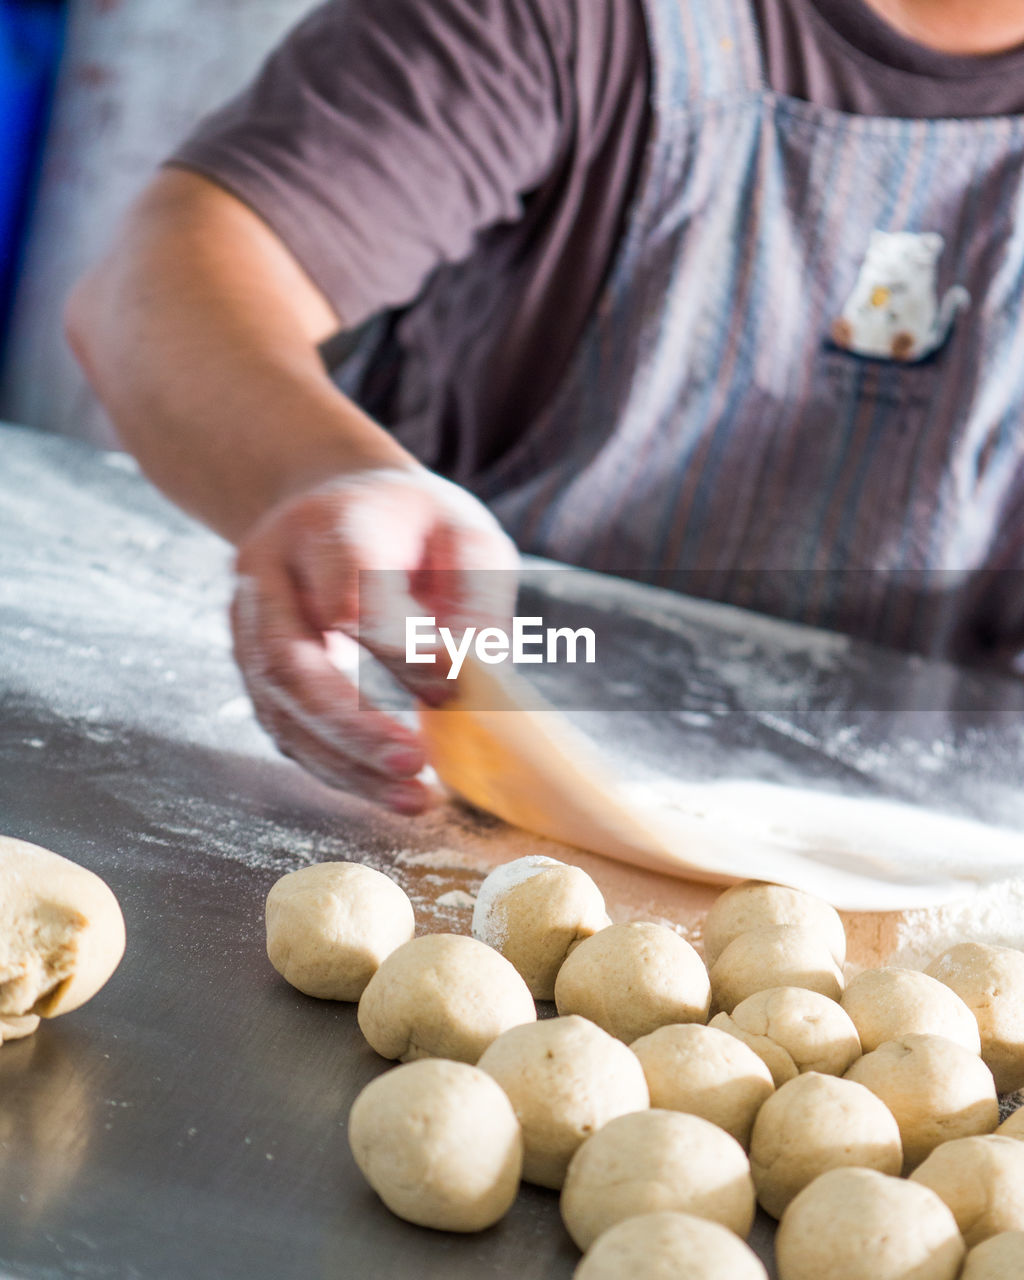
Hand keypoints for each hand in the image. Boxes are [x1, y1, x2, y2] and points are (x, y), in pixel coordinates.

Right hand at [230, 466, 518, 812]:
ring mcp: (248, 626)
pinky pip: (285, 730)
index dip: (397, 646)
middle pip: (289, 662)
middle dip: (352, 727)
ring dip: (345, 764)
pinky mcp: (254, 669)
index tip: (451, 684)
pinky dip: (336, 768)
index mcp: (325, 526)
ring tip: (414, 798)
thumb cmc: (411, 526)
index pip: (347, 594)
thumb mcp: (462, 533)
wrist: (334, 504)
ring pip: (280, 709)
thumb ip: (474, 596)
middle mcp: (269, 576)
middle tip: (415, 764)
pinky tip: (386, 789)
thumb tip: (462, 676)